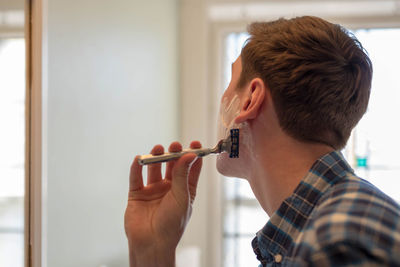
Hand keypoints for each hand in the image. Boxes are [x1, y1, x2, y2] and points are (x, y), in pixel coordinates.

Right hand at [124, 141, 202, 266]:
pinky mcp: (137, 195)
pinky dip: (137, 167)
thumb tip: (189, 155)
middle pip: (172, 166)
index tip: (196, 144)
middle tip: (175, 145)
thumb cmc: (172, 225)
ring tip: (158, 148)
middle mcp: (169, 188)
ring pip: (154, 169)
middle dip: (173, 154)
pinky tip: (139, 159)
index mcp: (184, 190)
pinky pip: (136, 178)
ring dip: (156, 157)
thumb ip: (183, 175)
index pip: (190, 169)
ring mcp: (153, 191)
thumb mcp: (182, 197)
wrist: (152, 243)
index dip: (193, 156)